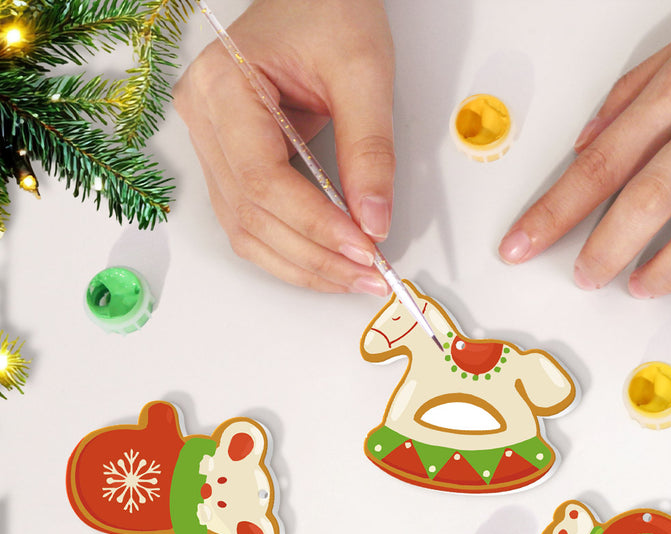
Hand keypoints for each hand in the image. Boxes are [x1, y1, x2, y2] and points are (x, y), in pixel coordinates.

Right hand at [174, 0, 393, 293]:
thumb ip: (370, 151)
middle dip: (315, 257)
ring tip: (356, 277)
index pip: (264, 181)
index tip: (364, 250)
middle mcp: (203, 117)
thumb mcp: (363, 73)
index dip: (315, 226)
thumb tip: (374, 222)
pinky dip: (292, 251)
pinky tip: (330, 263)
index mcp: (223, 86)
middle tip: (370, 276)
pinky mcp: (229, 160)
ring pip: (246, 231)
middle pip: (252, 215)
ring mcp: (210, 142)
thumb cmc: (329, 10)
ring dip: (304, 265)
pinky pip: (252, 222)